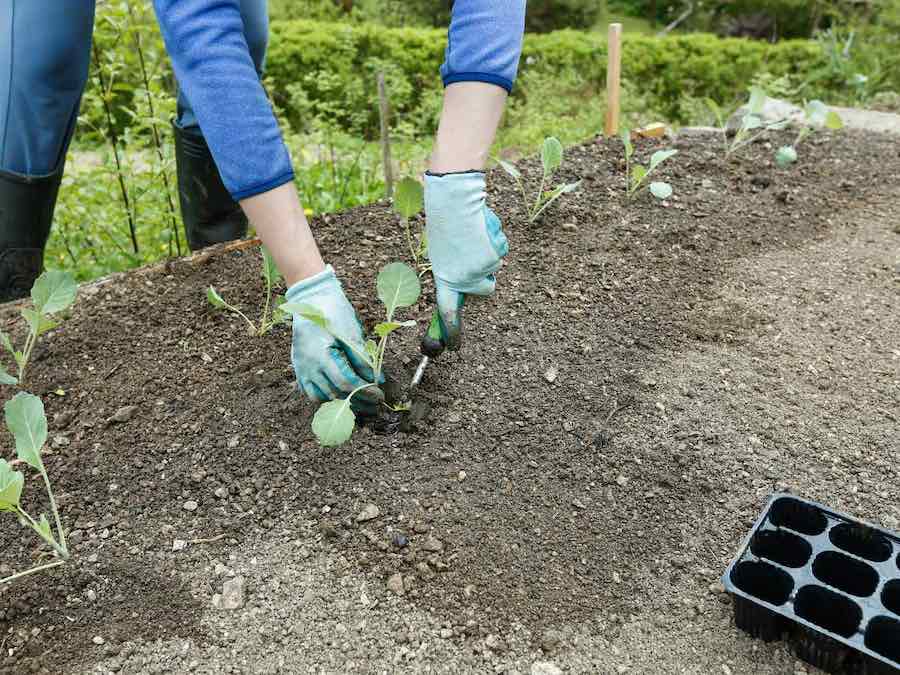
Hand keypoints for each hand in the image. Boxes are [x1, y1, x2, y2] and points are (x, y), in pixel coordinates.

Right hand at [285, 265, 382, 411]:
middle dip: (358, 400)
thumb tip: (377, 378)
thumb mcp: (351, 331)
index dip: (365, 392)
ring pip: (320, 397)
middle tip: (374, 403)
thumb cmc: (333, 310)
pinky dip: (324, 396)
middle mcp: (308, 365)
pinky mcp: (298, 367)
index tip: (379, 395)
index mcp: (322, 355)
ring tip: (358, 401)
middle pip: (335, 394)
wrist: (310, 297)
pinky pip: (309, 391)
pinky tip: (338, 395)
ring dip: (340, 402)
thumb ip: (362, 357)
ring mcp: (301, 367)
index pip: (346, 383)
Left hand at [424, 171, 508, 349]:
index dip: (452, 332)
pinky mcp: (494, 256)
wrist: (455, 201)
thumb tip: (461, 285)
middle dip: (484, 274)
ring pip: (494, 266)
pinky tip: (482, 228)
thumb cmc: (446, 224)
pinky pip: (501, 251)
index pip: (447, 313)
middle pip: (485, 288)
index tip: (453, 347)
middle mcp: (463, 279)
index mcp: (445, 279)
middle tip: (473, 253)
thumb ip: (452, 271)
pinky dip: (495, 240)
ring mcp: (480, 269)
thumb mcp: (442, 253)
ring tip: (473, 234)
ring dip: (488, 252)